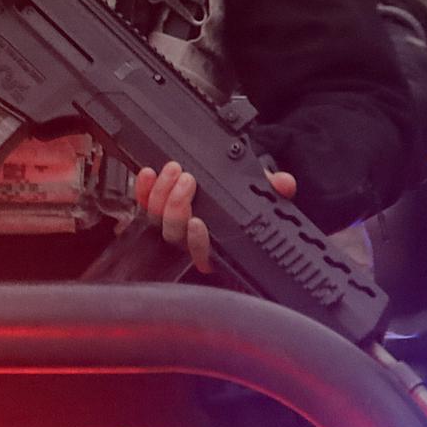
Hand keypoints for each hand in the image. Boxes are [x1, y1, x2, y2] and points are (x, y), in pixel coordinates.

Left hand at [133, 162, 296, 274]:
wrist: (223, 180)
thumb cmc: (241, 193)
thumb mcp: (260, 190)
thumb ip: (271, 188)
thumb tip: (284, 184)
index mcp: (216, 244)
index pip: (203, 256)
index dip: (197, 242)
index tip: (198, 223)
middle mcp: (189, 239)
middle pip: (174, 234)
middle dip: (177, 206)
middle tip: (187, 181)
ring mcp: (169, 224)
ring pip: (156, 219)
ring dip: (161, 193)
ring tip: (173, 170)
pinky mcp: (153, 208)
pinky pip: (142, 204)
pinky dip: (144, 189)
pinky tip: (148, 174)